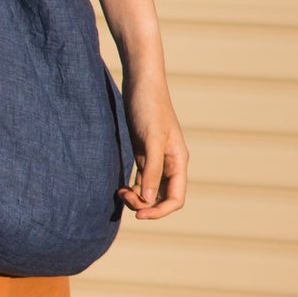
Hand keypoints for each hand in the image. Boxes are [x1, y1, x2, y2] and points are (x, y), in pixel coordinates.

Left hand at [118, 75, 187, 220]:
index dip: (159, 212)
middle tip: (122, 196)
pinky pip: (141, 179)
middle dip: (144, 205)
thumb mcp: (150, 139)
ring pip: (150, 190)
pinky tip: (120, 187)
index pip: (175, 198)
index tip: (138, 214)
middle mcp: (170, 163)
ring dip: (136, 197)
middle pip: (162, 198)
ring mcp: (157, 159)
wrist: (140, 82)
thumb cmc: (148, 107)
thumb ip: (151, 170)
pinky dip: (133, 188)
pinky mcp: (144, 153)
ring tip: (119, 193)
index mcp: (178, 161)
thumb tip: (147, 200)